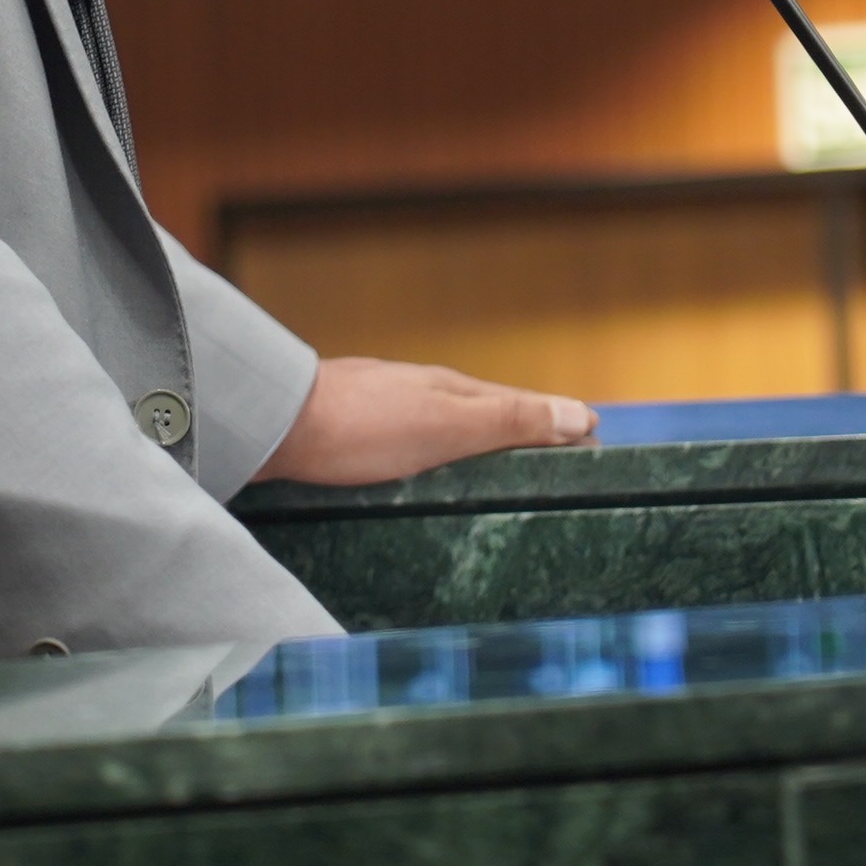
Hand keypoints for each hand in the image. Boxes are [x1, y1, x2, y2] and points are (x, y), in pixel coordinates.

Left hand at [256, 356, 598, 488]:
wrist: (272, 426)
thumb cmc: (361, 427)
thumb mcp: (447, 426)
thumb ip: (510, 421)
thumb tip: (580, 415)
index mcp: (452, 391)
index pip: (522, 407)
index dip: (558, 422)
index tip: (593, 435)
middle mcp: (421, 394)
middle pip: (487, 414)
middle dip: (525, 431)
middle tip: (559, 453)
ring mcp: (386, 410)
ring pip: (447, 427)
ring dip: (480, 443)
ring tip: (502, 468)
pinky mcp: (353, 432)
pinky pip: (412, 443)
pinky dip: (438, 455)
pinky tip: (425, 474)